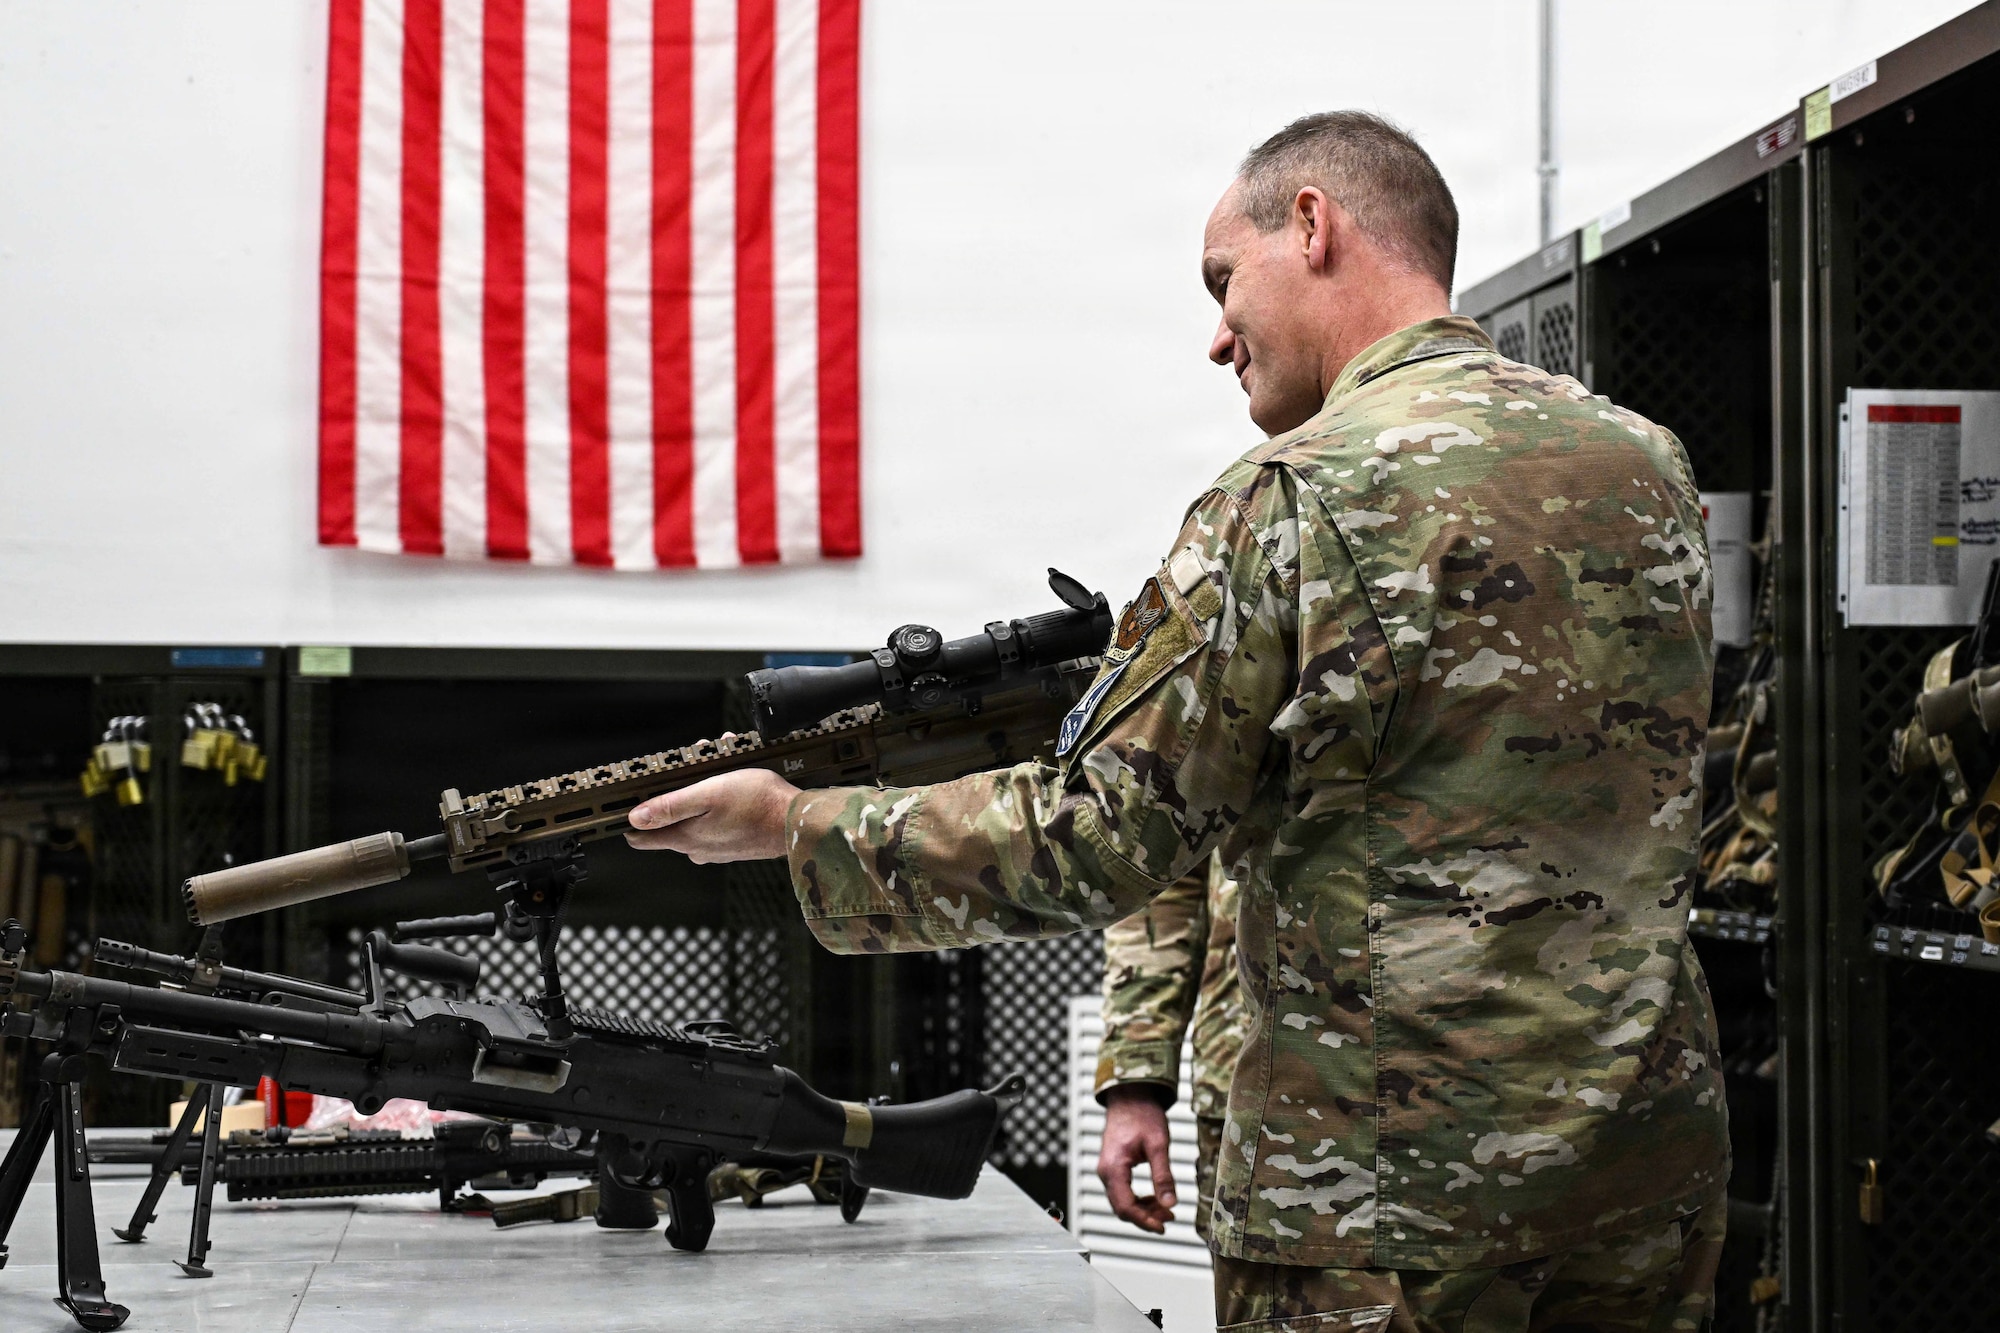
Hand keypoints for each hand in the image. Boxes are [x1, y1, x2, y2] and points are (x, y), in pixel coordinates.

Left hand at [625, 769, 799, 862]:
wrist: (798, 822)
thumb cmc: (758, 804)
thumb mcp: (708, 793)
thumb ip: (669, 806)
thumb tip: (635, 817)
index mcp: (686, 837)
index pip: (642, 837)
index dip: (629, 821)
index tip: (623, 809)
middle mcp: (698, 849)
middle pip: (669, 824)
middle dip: (671, 796)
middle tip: (682, 772)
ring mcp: (717, 849)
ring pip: (694, 820)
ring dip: (697, 795)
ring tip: (714, 769)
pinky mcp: (735, 844)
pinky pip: (715, 822)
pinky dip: (716, 803)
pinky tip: (731, 785)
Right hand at [1096, 1085, 1177, 1233]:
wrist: (1130, 1097)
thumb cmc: (1143, 1115)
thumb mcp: (1158, 1145)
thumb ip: (1163, 1176)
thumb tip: (1171, 1203)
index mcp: (1114, 1168)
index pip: (1125, 1206)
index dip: (1144, 1221)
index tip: (1163, 1226)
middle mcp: (1105, 1172)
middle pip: (1122, 1208)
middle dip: (1145, 1217)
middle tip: (1169, 1217)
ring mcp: (1107, 1170)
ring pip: (1122, 1202)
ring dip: (1143, 1209)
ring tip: (1166, 1209)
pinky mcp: (1112, 1167)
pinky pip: (1122, 1192)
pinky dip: (1138, 1199)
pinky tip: (1154, 1198)